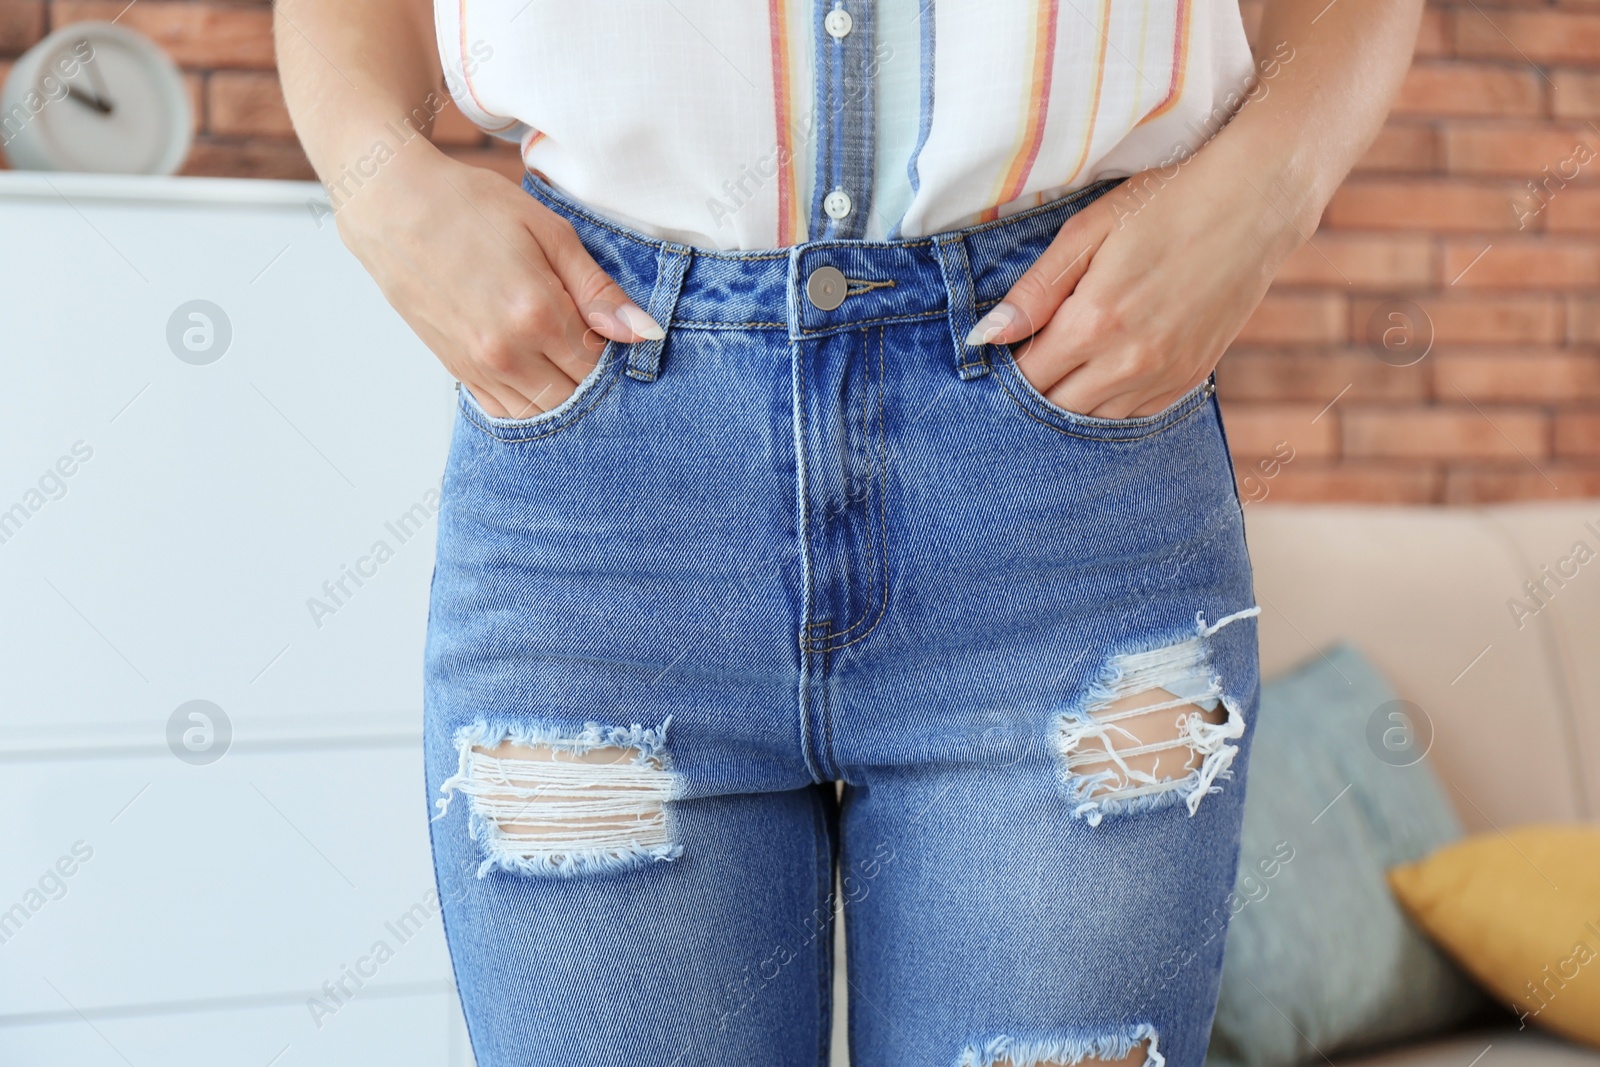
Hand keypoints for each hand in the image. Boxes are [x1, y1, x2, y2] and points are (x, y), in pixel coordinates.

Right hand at [334, 145, 661, 418]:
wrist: (393, 206)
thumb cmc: (472, 207)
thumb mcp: (549, 232)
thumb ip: (598, 290)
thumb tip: (643, 332)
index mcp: (539, 314)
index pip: (601, 362)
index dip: (614, 350)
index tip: (612, 329)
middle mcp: (509, 351)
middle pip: (575, 395)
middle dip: (592, 377)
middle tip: (590, 342)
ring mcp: (480, 367)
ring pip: (543, 411)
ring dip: (562, 393)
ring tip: (561, 354)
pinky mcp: (458, 371)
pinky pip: (506, 411)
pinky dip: (529, 402)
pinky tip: (536, 373)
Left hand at [966, 155, 1306, 419]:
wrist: (1255, 202)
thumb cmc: (1164, 204)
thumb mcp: (1087, 232)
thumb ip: (1034, 292)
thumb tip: (986, 338)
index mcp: (1094, 322)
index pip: (1027, 377)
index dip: (1009, 368)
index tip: (1005, 351)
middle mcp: (1129, 361)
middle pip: (1056, 407)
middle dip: (1036, 390)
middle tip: (1031, 360)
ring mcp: (1164, 375)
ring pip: (1094, 420)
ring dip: (1071, 402)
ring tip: (1066, 368)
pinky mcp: (1191, 378)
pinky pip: (1134, 417)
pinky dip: (1110, 405)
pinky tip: (1104, 377)